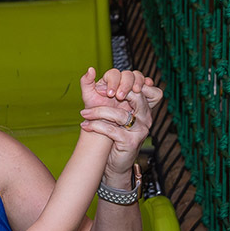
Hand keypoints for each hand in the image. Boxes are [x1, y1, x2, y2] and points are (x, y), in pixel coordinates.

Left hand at [77, 67, 152, 182]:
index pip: (139, 81)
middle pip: (136, 94)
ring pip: (120, 115)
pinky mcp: (131, 142)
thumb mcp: (103, 106)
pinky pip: (112, 131)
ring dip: (98, 113)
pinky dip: (96, 127)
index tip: (102, 88)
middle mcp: (145, 115)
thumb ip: (96, 88)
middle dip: (116, 90)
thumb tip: (90, 70)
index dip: (122, 80)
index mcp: (141, 103)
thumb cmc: (109, 130)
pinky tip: (85, 126)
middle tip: (99, 94)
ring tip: (83, 113)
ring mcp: (141, 129)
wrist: (112, 160)